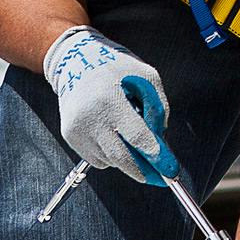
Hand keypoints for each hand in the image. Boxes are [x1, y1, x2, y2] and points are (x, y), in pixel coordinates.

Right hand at [42, 27, 176, 182]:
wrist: (75, 62)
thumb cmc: (115, 68)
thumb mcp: (146, 76)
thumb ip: (158, 107)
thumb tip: (161, 141)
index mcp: (111, 100)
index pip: (137, 136)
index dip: (155, 156)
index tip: (169, 170)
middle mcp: (91, 117)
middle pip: (121, 158)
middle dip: (143, 171)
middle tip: (160, 177)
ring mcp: (77, 129)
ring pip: (110, 160)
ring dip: (127, 158)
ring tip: (129, 135)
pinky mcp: (69, 136)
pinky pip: (97, 158)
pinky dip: (110, 154)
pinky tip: (112, 133)